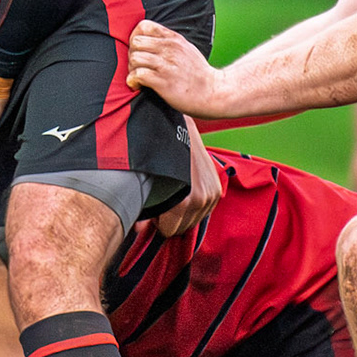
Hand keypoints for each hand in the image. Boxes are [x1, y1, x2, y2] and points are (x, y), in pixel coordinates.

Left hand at [126, 20, 228, 116]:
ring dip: (132, 68)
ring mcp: (166, 65)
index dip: (136, 37)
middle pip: (135, 42)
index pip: (144, 26)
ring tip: (138, 76)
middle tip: (137, 66)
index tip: (139, 50)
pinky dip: (133, 80)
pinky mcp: (163, 82)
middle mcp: (169, 49)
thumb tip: (151, 39)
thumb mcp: (186, 49)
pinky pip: (138, 74)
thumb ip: (169, 42)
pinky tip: (138, 85)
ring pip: (135, 57)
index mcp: (174, 39)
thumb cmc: (198, 73)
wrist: (213, 93)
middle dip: (132, 54)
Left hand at [155, 121, 223, 236]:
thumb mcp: (146, 182)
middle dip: (170, 218)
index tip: (153, 210)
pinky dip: (194, 205)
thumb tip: (139, 229)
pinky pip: (204, 210)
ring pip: (194, 220)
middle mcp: (202, 199)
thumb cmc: (156, 153)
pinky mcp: (217, 188)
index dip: (157, 221)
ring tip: (172, 193)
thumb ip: (144, 208)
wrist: (174, 126)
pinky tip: (184, 191)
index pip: (170, 230)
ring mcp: (212, 193)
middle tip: (161, 201)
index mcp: (185, 201)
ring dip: (183, 212)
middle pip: (183, 227)